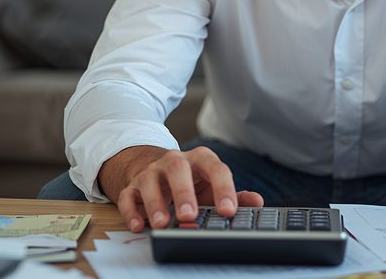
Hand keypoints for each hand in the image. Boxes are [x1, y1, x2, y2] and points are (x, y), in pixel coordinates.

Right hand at [99, 145, 264, 232]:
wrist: (157, 171)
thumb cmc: (192, 182)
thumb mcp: (213, 187)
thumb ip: (235, 195)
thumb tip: (257, 202)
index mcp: (201, 159)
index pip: (215, 168)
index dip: (223, 189)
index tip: (227, 211)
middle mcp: (175, 161)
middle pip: (178, 168)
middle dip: (184, 192)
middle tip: (190, 215)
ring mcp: (152, 172)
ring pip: (150, 180)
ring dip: (156, 203)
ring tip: (163, 224)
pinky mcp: (133, 185)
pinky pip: (128, 196)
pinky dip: (132, 211)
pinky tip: (138, 225)